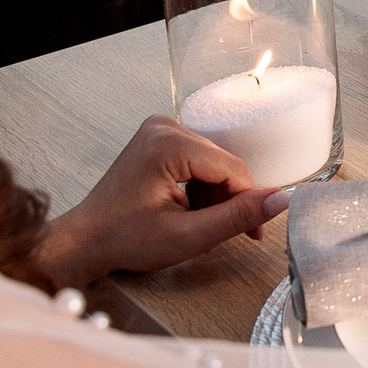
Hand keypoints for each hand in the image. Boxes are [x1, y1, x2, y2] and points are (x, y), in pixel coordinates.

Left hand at [31, 115, 290, 287]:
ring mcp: (159, 130)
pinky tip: (189, 212)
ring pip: (213, 164)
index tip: (254, 234)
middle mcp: (164, 127)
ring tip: (200, 227)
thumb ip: (236, 217)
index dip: (248, 202)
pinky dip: (201, 189)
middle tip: (226, 235)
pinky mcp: (158, 140)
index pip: (231, 168)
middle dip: (229, 201)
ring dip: (215, 197)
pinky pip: (198, 162)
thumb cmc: (125, 240)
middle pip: (223, 164)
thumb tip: (281, 199)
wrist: (86, 239)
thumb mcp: (187, 236)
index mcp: (169, 144)